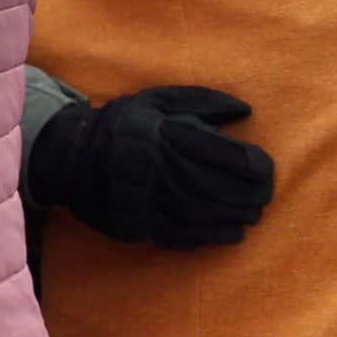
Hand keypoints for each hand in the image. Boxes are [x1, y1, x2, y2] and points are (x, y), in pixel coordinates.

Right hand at [26, 85, 274, 249]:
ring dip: (239, 215)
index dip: (257, 165)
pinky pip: (187, 236)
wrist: (70, 158)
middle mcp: (160, 169)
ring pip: (209, 214)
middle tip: (266, 194)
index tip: (265, 166)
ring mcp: (149, 200)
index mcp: (166, 134)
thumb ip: (202, 101)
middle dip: (254, 194)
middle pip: (223, 188)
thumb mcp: (157, 100)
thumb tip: (246, 110)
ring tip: (254, 212)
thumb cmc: (122, 124)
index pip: (229, 156)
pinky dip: (215, 236)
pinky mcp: (140, 224)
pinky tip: (233, 232)